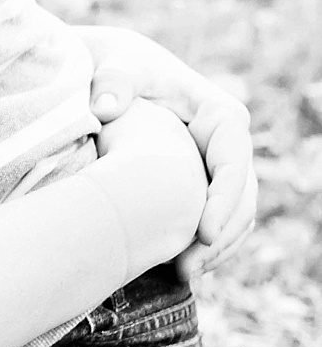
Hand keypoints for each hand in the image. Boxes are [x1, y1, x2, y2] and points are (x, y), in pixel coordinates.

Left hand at [80, 25, 256, 280]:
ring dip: (215, 250)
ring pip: (235, 217)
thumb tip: (105, 106)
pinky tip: (179, 271)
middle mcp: (229, 145)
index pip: (234, 161)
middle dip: (221, 237)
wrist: (118, 79)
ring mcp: (220, 169)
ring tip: (184, 277)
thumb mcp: (118, 68)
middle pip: (241, 197)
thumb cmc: (121, 71)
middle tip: (189, 269)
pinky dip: (204, 248)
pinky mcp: (205, 188)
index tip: (202, 233)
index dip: (223, 199)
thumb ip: (114, 82)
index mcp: (219, 115)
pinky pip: (216, 223)